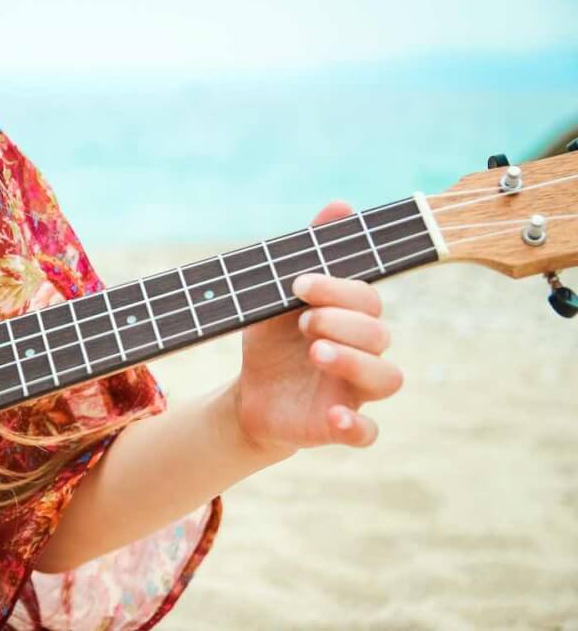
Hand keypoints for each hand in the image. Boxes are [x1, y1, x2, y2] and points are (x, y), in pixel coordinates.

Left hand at [234, 202, 402, 454]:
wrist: (251, 395)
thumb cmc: (273, 342)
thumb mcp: (277, 297)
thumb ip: (310, 252)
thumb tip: (341, 204)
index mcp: (351, 319)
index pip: (365, 299)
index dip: (337, 290)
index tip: (298, 285)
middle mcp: (363, 352)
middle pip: (379, 335)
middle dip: (342, 323)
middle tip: (304, 323)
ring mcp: (355, 391)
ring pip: (386, 379)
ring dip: (354, 363)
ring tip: (317, 352)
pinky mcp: (341, 426)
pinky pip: (368, 433)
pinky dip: (356, 426)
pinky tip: (333, 416)